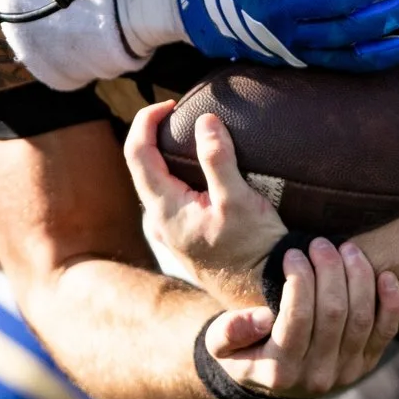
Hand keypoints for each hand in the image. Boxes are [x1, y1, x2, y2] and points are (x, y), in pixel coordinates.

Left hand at [126, 102, 287, 304]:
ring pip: (156, 183)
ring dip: (167, 156)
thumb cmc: (254, 250)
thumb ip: (219, 161)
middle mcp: (158, 222)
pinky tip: (204, 172)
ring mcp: (169, 232)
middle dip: (156, 134)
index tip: (170, 104)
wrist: (262, 294)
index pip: (136, 152)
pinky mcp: (183, 238)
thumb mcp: (240, 202)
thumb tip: (206, 121)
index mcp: (163, 210)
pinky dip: (180, 175)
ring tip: (192, 137)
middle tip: (181, 114)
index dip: (146, 120)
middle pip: (142, 166)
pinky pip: (172, 197)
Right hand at [201, 235, 398, 398]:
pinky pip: (387, 331)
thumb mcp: (218, 344)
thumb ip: (229, 331)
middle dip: (329, 270)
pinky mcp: (367, 363)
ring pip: (361, 318)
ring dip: (358, 277)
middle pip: (333, 313)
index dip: (299, 278)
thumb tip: (262, 317)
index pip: (297, 317)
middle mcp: (317, 377)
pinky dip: (392, 302)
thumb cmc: (243, 349)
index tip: (293, 253)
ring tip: (346, 247)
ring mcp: (347, 372)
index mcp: (280, 371)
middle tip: (320, 243)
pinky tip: (385, 274)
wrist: (272, 377)